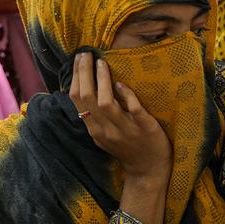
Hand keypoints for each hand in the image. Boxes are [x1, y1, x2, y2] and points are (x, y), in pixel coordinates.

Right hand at [69, 52, 170, 178]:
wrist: (149, 170)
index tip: (78, 59)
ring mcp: (125, 130)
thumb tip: (86, 89)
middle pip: (87, 98)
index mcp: (94, 129)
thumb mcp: (104, 135)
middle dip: (84, 73)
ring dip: (102, 80)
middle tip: (86, 54)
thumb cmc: (127, 148)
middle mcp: (105, 130)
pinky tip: (121, 84)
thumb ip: (95, 117)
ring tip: (102, 63)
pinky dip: (126, 95)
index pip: (77, 100)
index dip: (75, 77)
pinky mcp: (145, 129)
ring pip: (106, 103)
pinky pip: (133, 109)